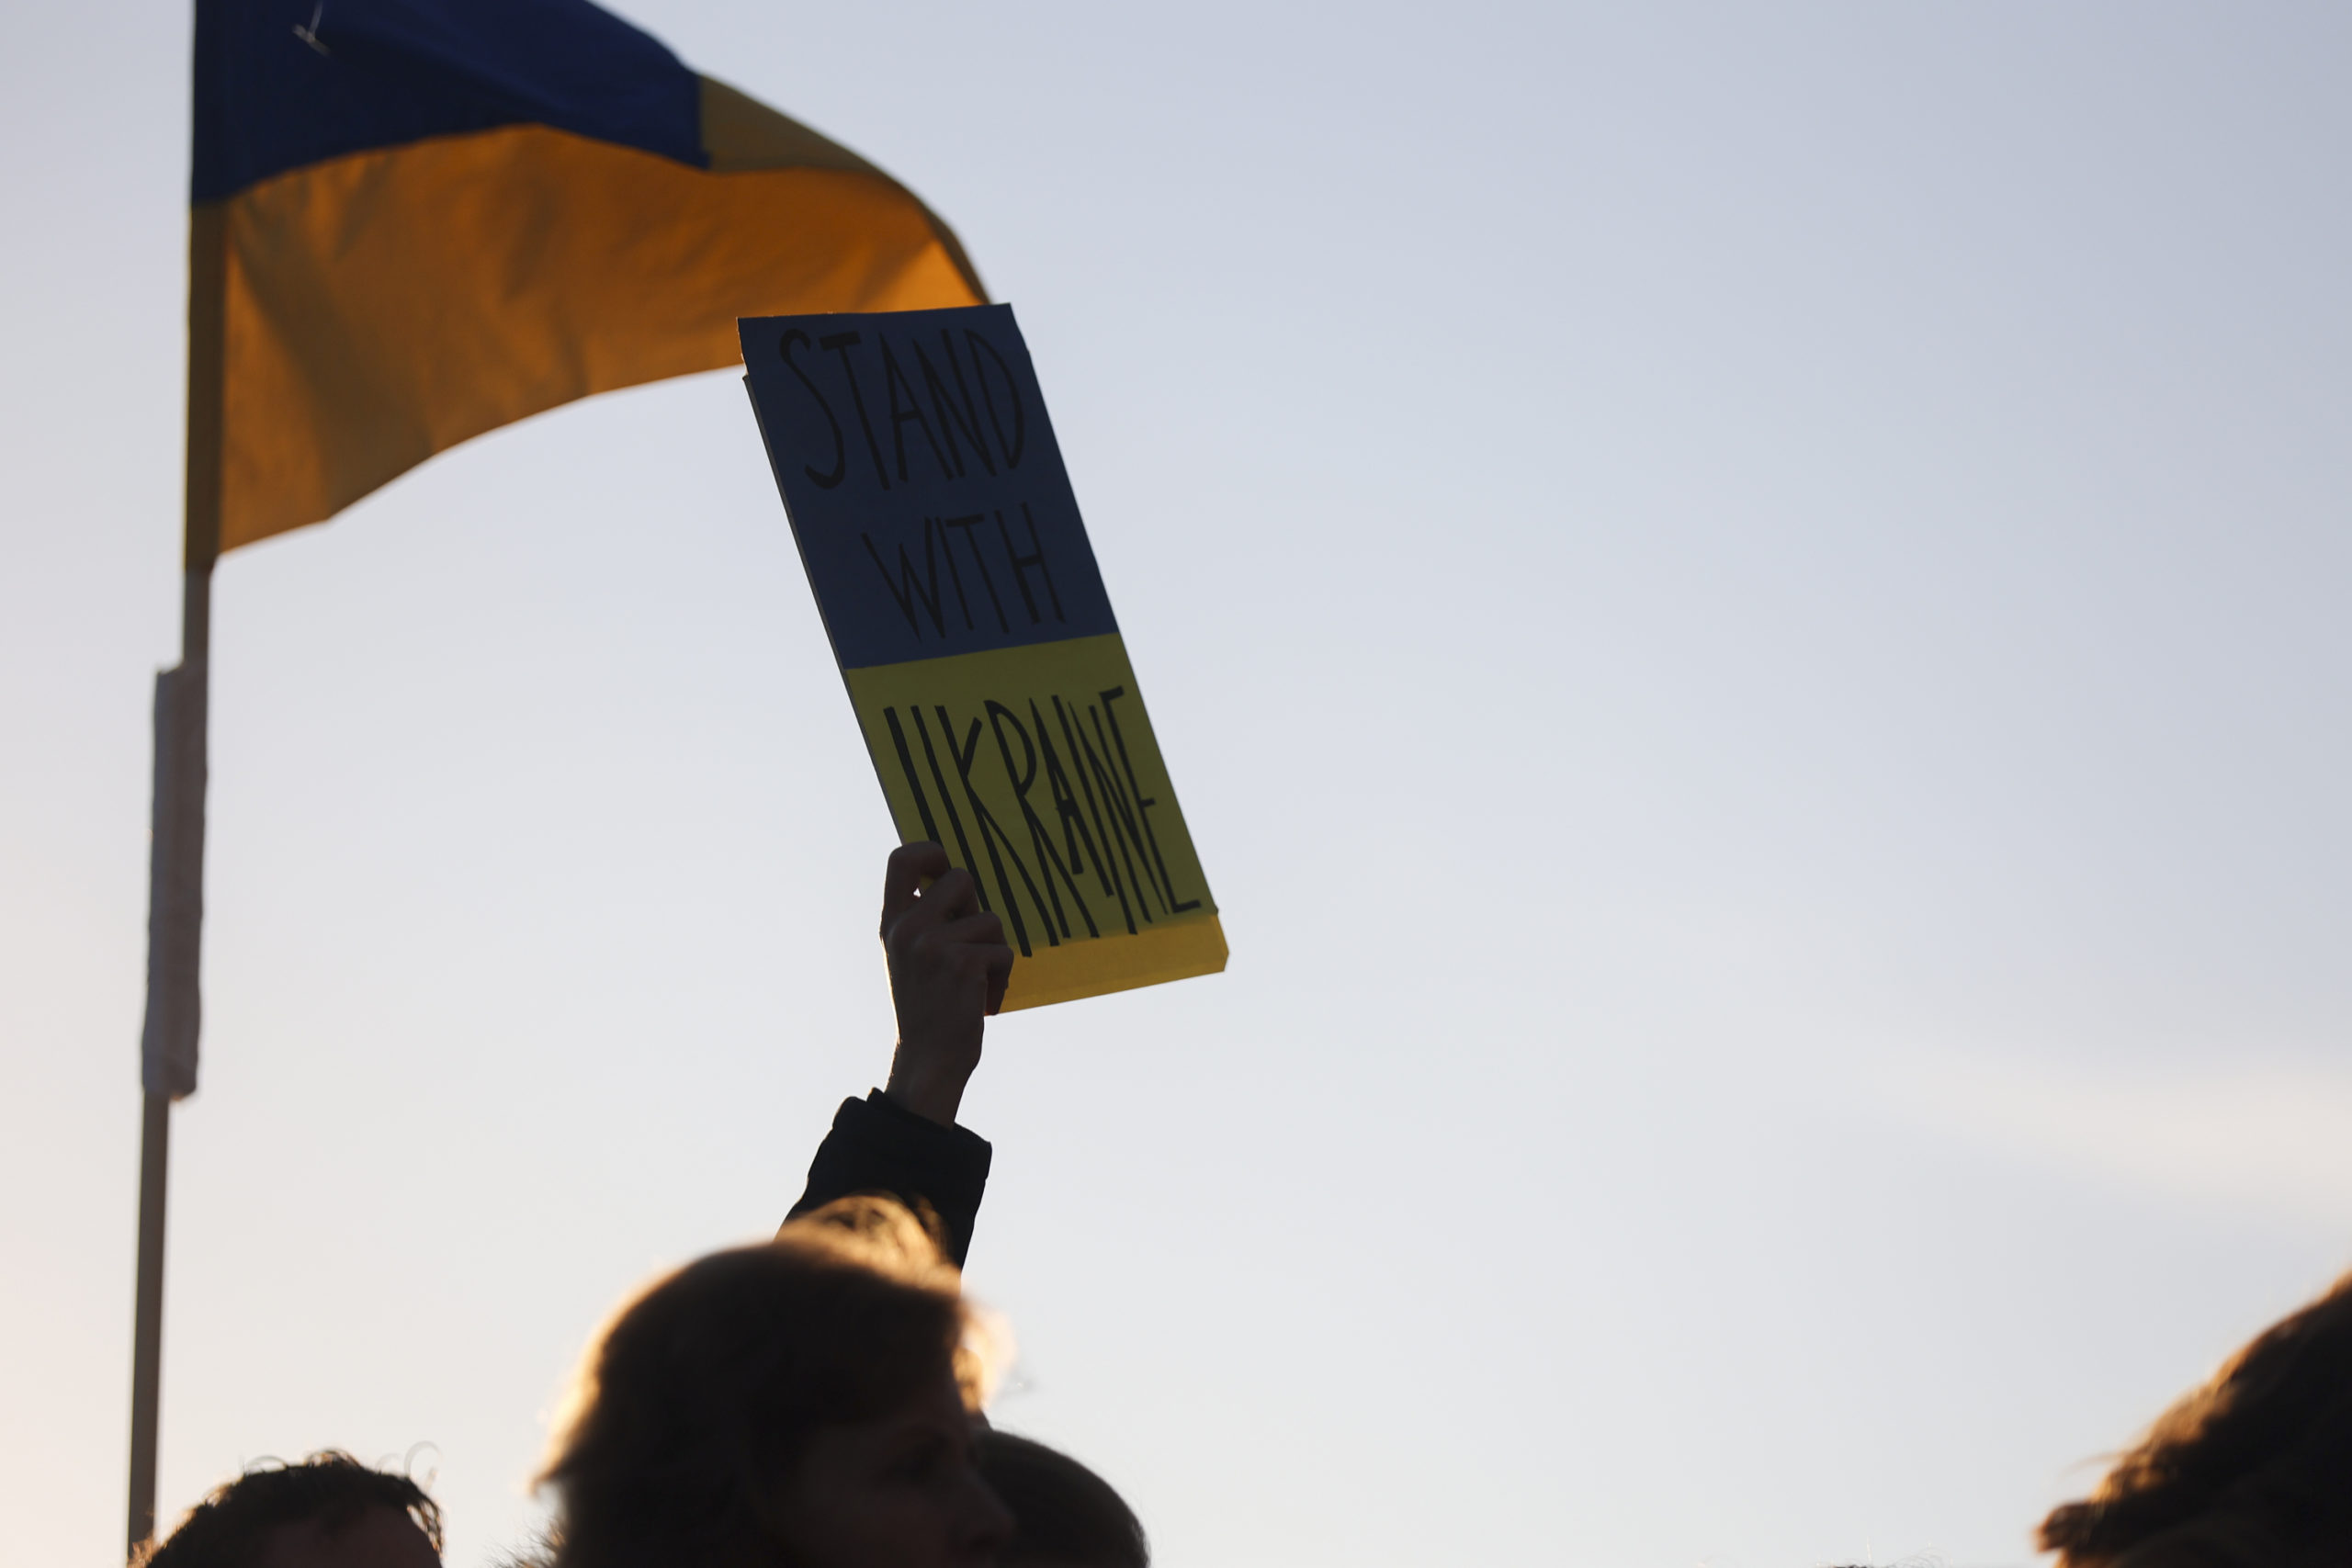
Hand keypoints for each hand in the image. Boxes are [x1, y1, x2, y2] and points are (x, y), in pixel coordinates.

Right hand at [879, 842, 1013, 1125]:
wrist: (930, 1061)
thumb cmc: (930, 1008)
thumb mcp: (912, 957)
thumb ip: (925, 918)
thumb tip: (956, 878)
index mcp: (893, 923)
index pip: (902, 858)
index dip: (932, 853)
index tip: (945, 875)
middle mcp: (907, 928)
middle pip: (961, 877)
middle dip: (977, 908)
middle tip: (971, 944)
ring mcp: (932, 944)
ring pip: (990, 919)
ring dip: (994, 951)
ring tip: (975, 983)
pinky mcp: (961, 962)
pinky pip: (1003, 950)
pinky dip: (1002, 977)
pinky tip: (982, 1002)